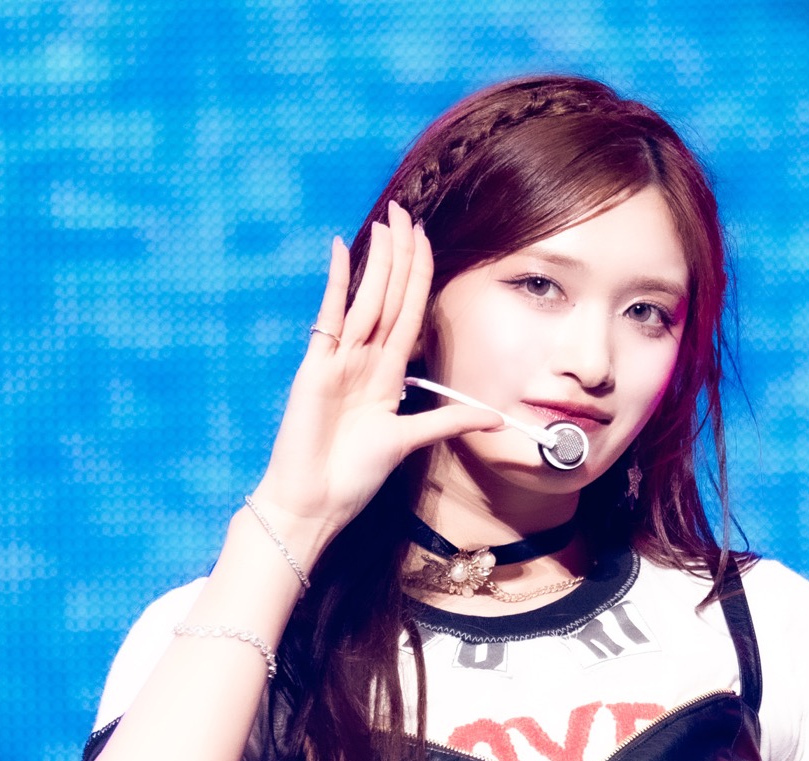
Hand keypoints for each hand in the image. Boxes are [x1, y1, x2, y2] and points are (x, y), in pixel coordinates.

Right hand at [250, 200, 500, 566]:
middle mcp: (364, 362)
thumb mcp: (408, 442)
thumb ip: (446, 422)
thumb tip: (496, 418)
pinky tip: (342, 251)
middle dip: (399, 257)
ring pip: (365, 301)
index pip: (408, 315)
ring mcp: (339, 361)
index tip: (426, 241)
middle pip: (387, 298)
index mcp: (387, 376)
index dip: (418, 278)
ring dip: (378, 263)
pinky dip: (335, 285)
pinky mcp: (316, 368)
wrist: (313, 500)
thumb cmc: (353, 477)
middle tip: (408, 212)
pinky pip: (328, 319)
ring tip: (389, 223)